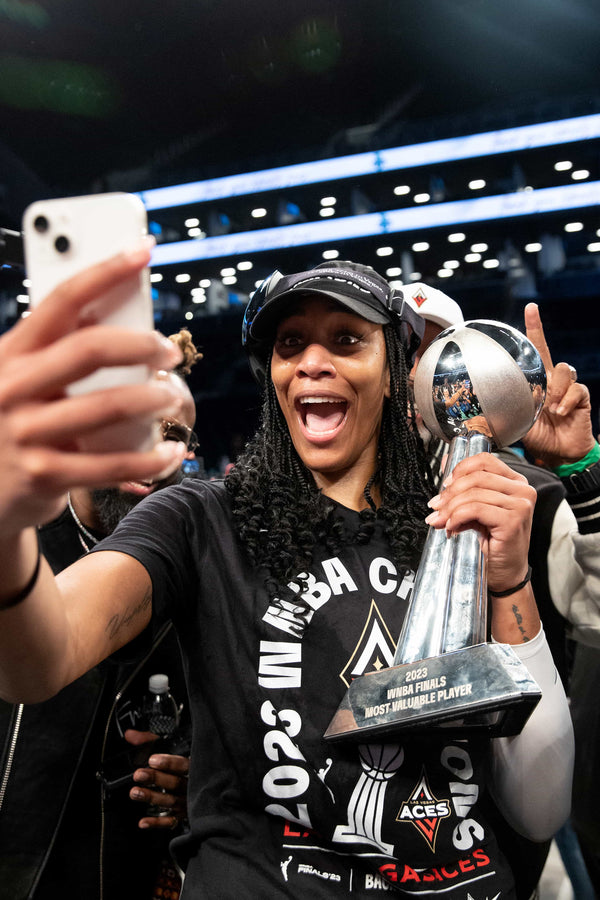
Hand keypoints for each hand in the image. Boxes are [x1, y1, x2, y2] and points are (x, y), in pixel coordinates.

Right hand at [0, 243, 185, 536]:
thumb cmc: (11, 423)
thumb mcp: (21, 378)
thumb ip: (58, 352)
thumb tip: (123, 321)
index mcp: (12, 352)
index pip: (62, 300)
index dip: (106, 272)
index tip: (142, 251)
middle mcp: (14, 386)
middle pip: (90, 348)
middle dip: (142, 344)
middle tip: (169, 351)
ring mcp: (26, 432)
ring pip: (108, 406)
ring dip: (154, 400)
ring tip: (172, 399)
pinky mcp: (43, 474)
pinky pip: (111, 464)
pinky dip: (150, 460)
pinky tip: (168, 454)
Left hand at [125, 729, 189, 829]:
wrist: (212, 786)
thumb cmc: (187, 763)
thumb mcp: (172, 746)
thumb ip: (151, 740)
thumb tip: (130, 735)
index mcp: (195, 765)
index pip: (184, 765)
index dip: (169, 763)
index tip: (153, 760)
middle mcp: (194, 784)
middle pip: (176, 783)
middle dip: (156, 778)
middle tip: (139, 775)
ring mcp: (190, 801)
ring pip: (171, 801)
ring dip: (152, 797)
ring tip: (135, 793)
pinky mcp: (185, 814)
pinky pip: (171, 822)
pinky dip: (157, 822)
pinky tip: (143, 821)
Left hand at [426, 452, 534, 593]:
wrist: (505, 573)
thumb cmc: (493, 542)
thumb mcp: (476, 509)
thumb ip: (464, 488)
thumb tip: (444, 462)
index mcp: (515, 482)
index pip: (484, 461)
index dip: (460, 469)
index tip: (445, 485)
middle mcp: (522, 490)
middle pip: (476, 477)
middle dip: (450, 493)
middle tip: (436, 507)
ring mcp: (520, 504)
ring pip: (473, 493)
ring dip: (450, 508)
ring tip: (441, 521)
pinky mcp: (513, 520)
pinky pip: (475, 509)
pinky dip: (457, 517)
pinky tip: (452, 527)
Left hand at [522, 303, 595, 465]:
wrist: (559, 454)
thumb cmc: (538, 438)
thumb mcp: (516, 423)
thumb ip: (506, 413)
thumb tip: (479, 413)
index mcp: (535, 384)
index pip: (531, 354)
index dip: (532, 331)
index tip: (529, 309)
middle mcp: (551, 381)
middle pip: (546, 351)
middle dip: (537, 330)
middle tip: (530, 312)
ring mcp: (567, 388)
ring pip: (562, 370)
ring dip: (554, 389)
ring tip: (549, 409)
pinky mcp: (581, 397)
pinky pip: (576, 390)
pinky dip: (565, 402)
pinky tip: (560, 414)